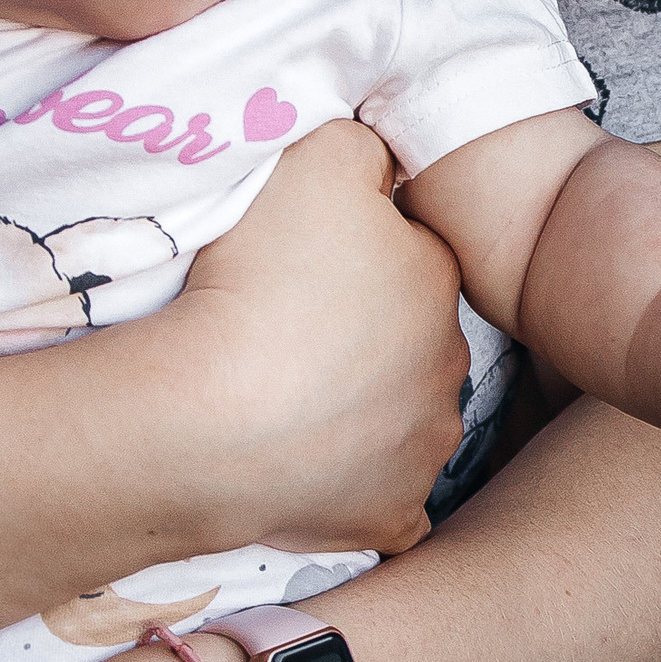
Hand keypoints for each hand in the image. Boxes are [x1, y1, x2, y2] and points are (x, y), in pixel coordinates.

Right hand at [180, 117, 467, 552]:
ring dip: (357, 413)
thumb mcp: (315, 156)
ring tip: (282, 405)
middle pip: (406, 339)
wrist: (211, 416)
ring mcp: (424, 449)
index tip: (294, 268)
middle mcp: (449, 366)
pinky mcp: (392, 514)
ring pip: (400, 420)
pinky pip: (383, 502)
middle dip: (361, 337)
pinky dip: (349, 491)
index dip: (349, 255)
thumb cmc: (261, 278)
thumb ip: (359, 146)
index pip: (405, 253)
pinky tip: (302, 476)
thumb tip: (377, 162)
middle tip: (284, 335)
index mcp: (435, 279)